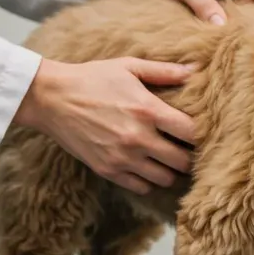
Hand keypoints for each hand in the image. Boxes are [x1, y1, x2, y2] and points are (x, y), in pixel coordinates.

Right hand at [15, 57, 195, 194]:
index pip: (191, 132)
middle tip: (187, 149)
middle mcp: (138, 138)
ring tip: (168, 159)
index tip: (200, 131)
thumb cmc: (92, 79)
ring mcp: (122, 158)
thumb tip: (195, 69)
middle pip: (183, 161)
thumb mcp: (128, 67)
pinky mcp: (108, 171)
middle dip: (189, 156)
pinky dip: (149, 180)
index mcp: (147, 110)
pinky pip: (142, 187)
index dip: (202, 134)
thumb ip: (164, 71)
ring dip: (171, 170)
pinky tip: (147, 166)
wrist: (51, 99)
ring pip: (165, 179)